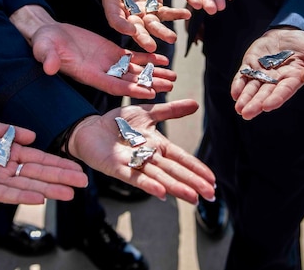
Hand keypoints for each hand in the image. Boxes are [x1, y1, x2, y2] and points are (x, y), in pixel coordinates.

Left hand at [0, 117, 87, 203]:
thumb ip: (7, 130)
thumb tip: (32, 135)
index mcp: (4, 151)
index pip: (37, 158)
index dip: (56, 163)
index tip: (76, 167)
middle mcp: (2, 167)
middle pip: (37, 173)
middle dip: (60, 177)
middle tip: (83, 182)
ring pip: (26, 185)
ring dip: (48, 189)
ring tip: (69, 193)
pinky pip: (3, 194)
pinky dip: (21, 196)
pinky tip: (38, 197)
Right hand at [29, 20, 176, 98]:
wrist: (49, 34)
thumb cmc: (45, 43)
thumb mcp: (45, 49)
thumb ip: (49, 59)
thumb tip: (49, 68)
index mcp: (88, 74)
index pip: (113, 85)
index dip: (132, 89)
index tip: (150, 93)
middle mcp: (101, 72)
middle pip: (130, 81)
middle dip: (150, 84)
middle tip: (171, 86)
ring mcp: (108, 63)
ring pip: (135, 71)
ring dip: (154, 74)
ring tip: (174, 76)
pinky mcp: (111, 52)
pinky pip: (133, 57)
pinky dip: (148, 59)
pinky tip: (163, 60)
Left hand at [66, 99, 216, 204]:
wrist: (90, 128)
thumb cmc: (118, 123)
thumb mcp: (148, 113)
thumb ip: (171, 111)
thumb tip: (196, 105)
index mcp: (157, 146)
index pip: (181, 158)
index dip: (197, 169)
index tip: (213, 180)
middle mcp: (149, 157)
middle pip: (174, 171)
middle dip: (193, 183)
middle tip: (211, 196)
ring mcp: (134, 164)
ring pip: (159, 177)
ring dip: (176, 187)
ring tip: (192, 197)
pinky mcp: (117, 167)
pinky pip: (134, 177)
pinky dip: (148, 185)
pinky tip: (161, 193)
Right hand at [70, 0, 191, 52]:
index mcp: (112, 6)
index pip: (115, 19)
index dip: (122, 24)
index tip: (129, 29)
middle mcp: (127, 14)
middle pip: (135, 28)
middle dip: (143, 36)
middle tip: (151, 46)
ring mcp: (142, 13)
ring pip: (152, 25)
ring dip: (161, 31)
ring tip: (172, 37)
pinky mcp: (155, 7)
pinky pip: (166, 13)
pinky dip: (176, 14)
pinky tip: (187, 14)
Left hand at [230, 28, 303, 119]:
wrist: (289, 33)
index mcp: (293, 79)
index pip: (284, 91)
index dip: (275, 98)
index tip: (267, 106)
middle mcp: (276, 79)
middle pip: (265, 93)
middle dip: (255, 104)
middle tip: (247, 114)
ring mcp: (262, 72)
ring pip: (252, 87)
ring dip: (245, 98)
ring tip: (239, 108)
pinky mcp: (251, 64)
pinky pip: (243, 75)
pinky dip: (238, 84)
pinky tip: (235, 93)